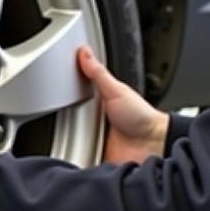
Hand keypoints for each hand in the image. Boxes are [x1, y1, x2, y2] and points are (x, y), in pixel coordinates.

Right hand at [77, 46, 168, 164]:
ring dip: (73, 138)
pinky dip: (76, 154)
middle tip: (67, 114)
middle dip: (66, 120)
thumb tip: (85, 53)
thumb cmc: (141, 117)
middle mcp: (95, 121)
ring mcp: (94, 139)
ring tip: (78, 133)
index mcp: (99, 103)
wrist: (152, 145)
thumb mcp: (116, 90)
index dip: (66, 93)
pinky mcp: (94, 156)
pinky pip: (78, 157)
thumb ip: (98, 73)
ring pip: (72, 139)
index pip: (76, 96)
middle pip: (70, 119)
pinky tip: (78, 149)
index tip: (57, 86)